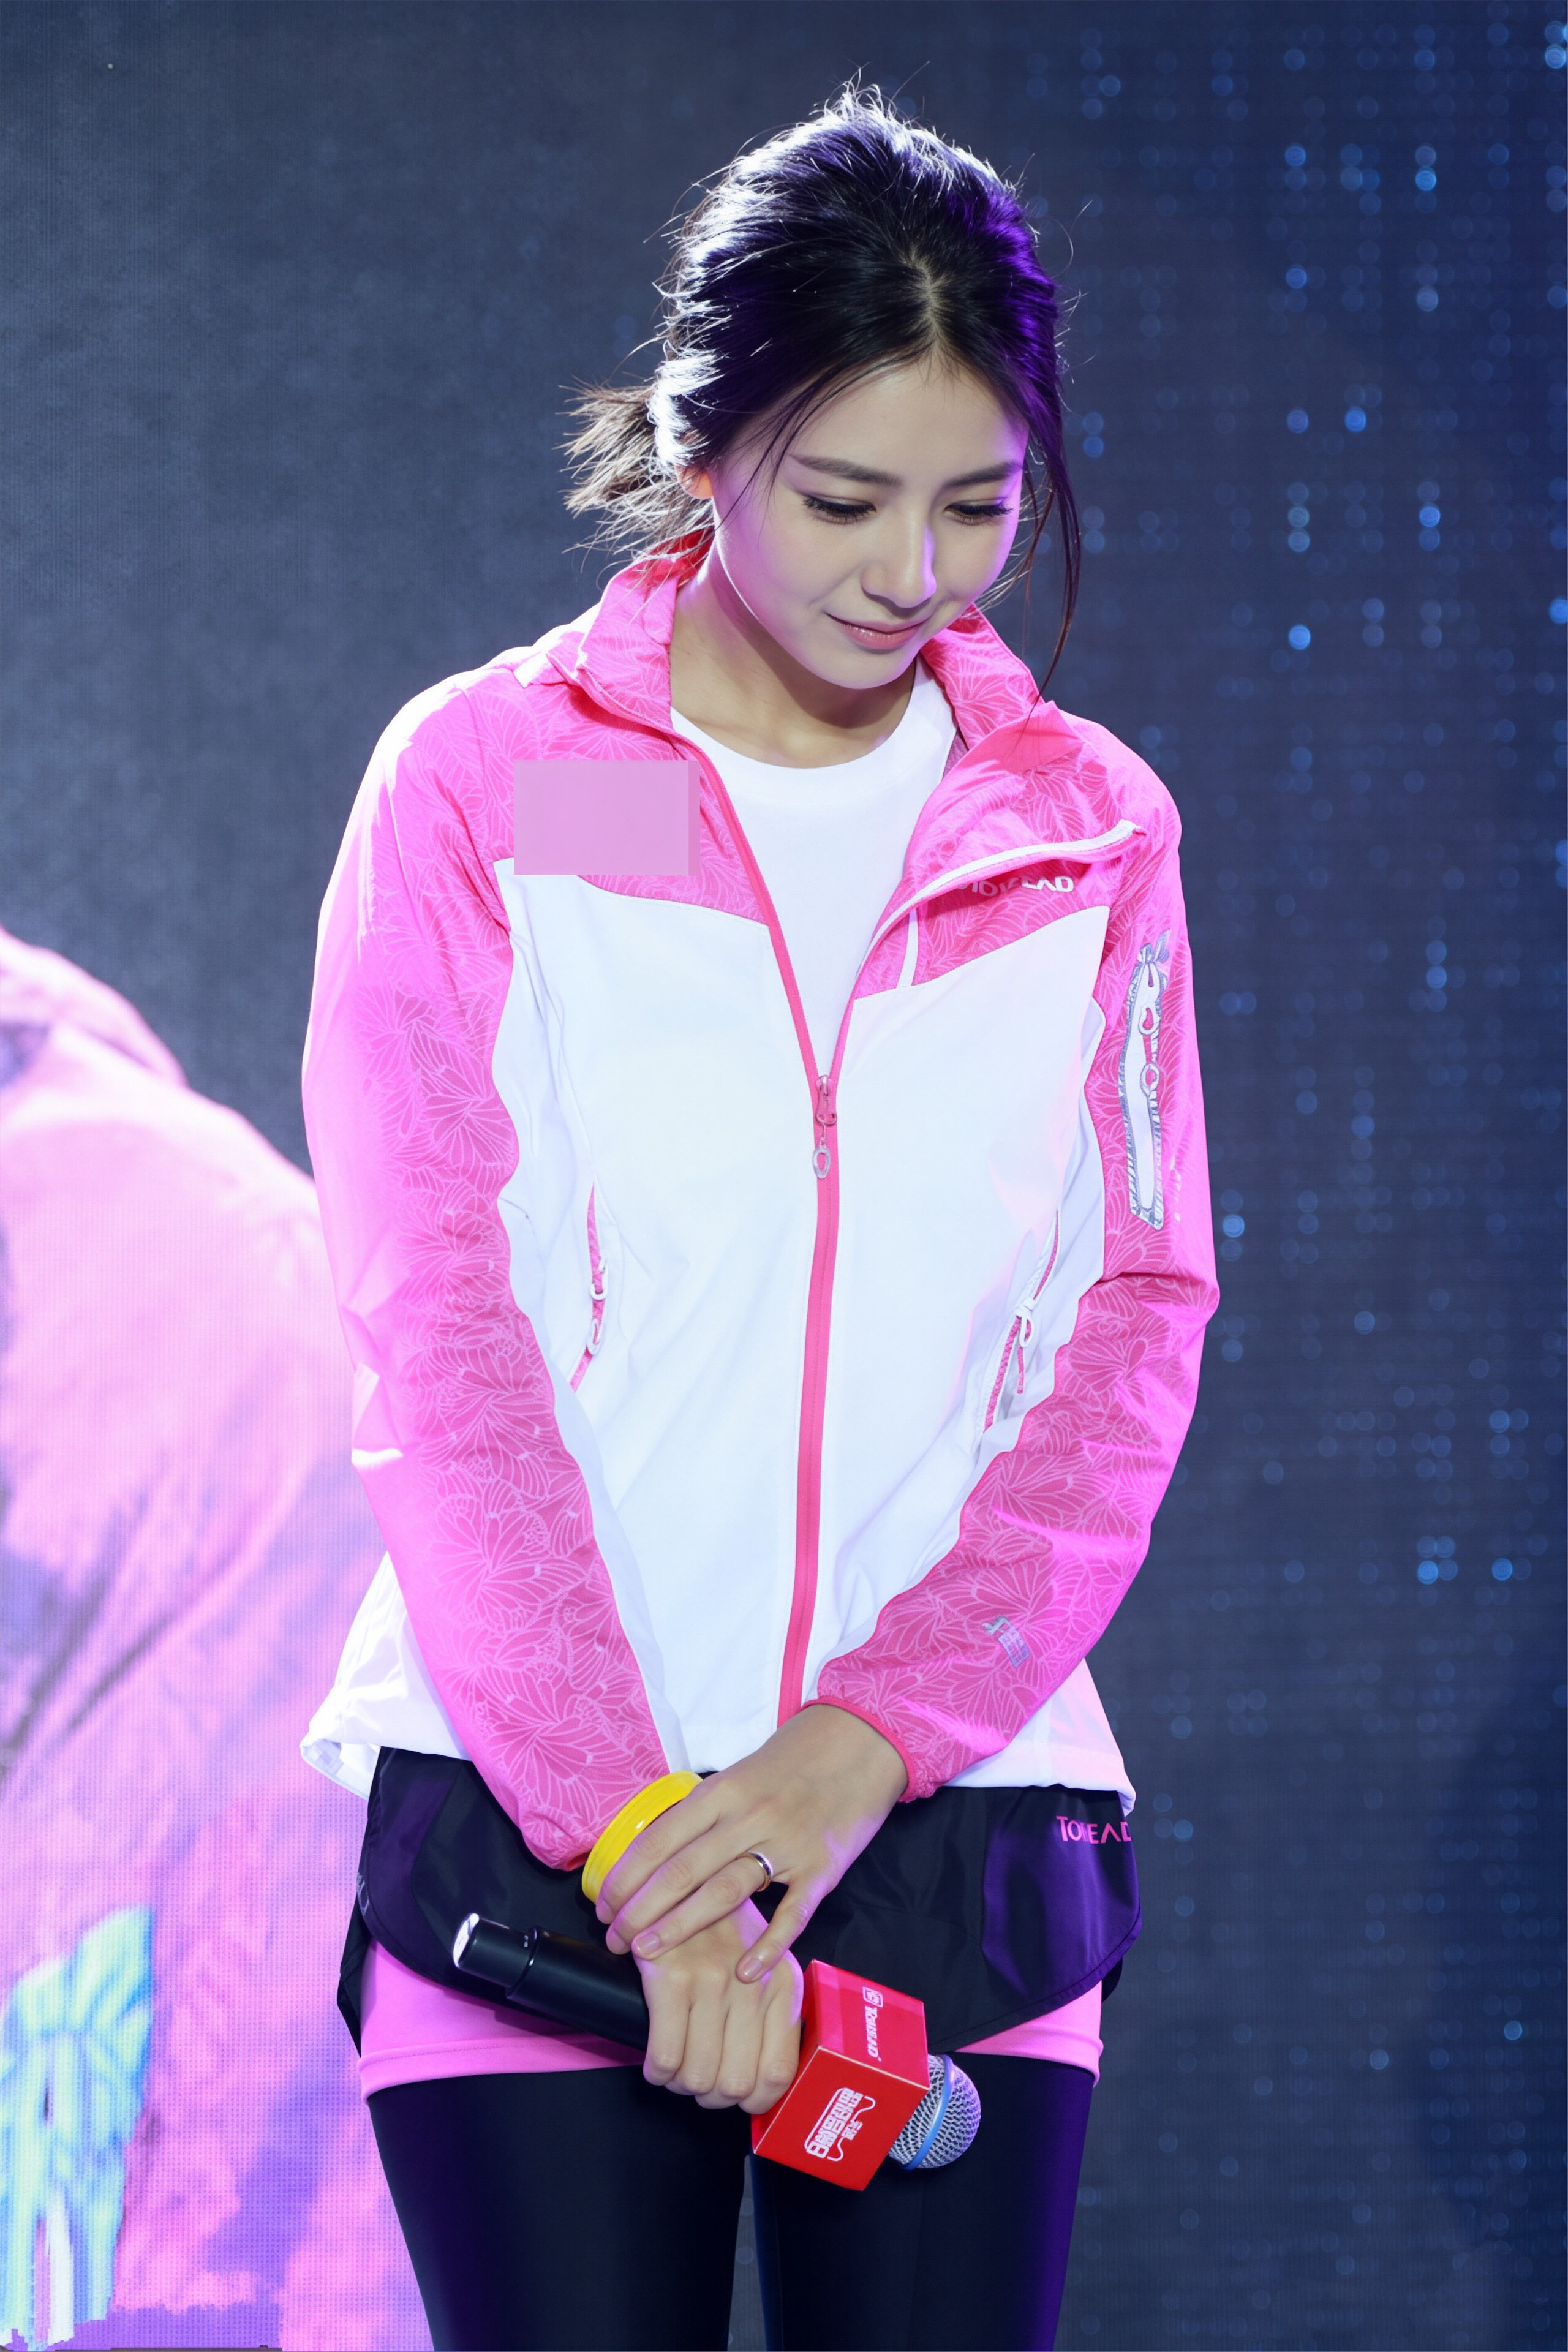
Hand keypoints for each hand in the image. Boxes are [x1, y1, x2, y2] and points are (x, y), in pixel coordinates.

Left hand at [598, 1704, 907, 1983]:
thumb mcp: (738, 1775)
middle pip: (681, 1871)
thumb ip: (703, 1813)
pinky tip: (743, 1972)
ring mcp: (786, 1844)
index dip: (625, 1879)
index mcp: (720, 1791)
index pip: (659, 1841)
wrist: (859, 1742)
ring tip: (648, 1955)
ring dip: (680, 1926)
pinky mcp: (823, 1868)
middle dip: (640, 1911)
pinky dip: (767, 1946)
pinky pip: (792, 1914)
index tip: (603, 1909)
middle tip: (615, 1941)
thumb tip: (654, 1854)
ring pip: (724, 1892)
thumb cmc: (790, 1763)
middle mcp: (747, 1816)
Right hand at [638, 1901, 800, 2112]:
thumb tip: (760, 2084)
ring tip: (677, 2069)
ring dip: (682, 2085)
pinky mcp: (672, 1979)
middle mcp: (753, 1988)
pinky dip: (658, 2072)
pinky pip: (666, 2057)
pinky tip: (657, 2062)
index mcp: (783, 1988)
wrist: (685, 1882)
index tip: (733, 2094)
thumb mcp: (768, 1966)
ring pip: (697, 2078)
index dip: (752, 2102)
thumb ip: (773, 2017)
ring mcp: (712, 1983)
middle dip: (711, 2096)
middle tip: (699, 2080)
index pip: (776, 2075)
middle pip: (733, 2085)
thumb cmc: (727, 1933)